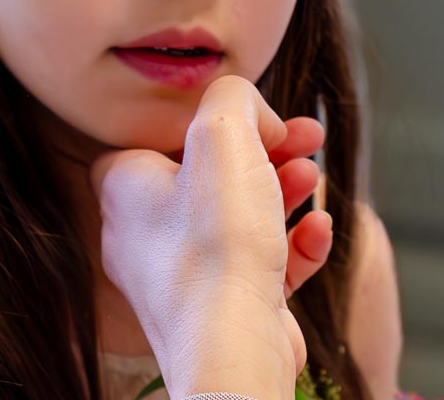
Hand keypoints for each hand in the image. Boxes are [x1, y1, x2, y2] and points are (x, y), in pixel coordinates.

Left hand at [89, 75, 333, 398]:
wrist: (232, 347)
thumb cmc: (217, 248)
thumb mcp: (224, 136)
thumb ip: (232, 97)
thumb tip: (250, 109)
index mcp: (126, 188)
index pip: (161, 134)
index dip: (213, 119)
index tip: (259, 117)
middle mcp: (144, 234)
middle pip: (211, 172)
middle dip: (267, 151)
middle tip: (304, 138)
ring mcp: (183, 276)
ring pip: (240, 215)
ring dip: (284, 190)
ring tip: (314, 180)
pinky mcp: (223, 307)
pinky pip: (262, 261)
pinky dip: (294, 241)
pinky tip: (317, 230)